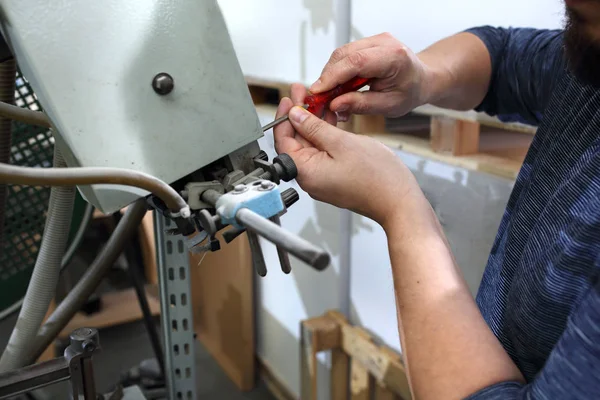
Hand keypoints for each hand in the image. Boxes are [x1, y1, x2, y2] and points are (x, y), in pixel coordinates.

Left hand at [274, 84, 428, 227]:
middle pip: (296, 142)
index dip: (284, 117)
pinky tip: (330, 118)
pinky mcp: (334, 177)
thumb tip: (295, 116)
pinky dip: (325, 135)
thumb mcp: (342, 143)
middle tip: (303, 93)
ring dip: (313, 123)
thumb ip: (315, 128)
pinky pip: (323, 152)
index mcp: (306, 172)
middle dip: (299, 115)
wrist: (398, 201)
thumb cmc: (377, 178)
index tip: (289, 98)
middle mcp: (310, 178)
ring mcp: (322, 178)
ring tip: (318, 100)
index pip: (283, 141)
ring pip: (311, 145)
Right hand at [309, 32, 432, 119]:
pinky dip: (337, 72)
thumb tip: (335, 104)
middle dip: (327, 77)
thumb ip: (361, 104)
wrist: (422, 79)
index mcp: (394, 57)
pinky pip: (345, 55)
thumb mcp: (389, 106)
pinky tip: (338, 88)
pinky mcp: (367, 43)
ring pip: (341, 54)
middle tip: (320, 99)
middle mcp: (383, 42)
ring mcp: (374, 39)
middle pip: (344, 55)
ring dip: (331, 75)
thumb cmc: (410, 92)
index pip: (356, 62)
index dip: (333, 76)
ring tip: (330, 96)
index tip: (317, 91)